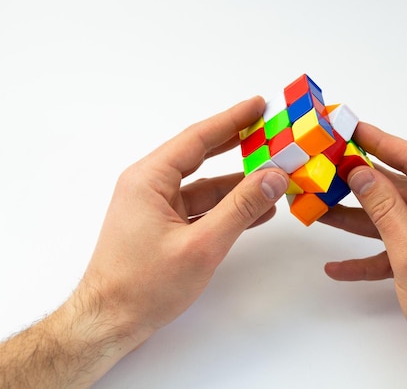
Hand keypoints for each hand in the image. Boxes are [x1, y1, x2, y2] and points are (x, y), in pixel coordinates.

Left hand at [81, 96, 288, 340]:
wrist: (110, 322)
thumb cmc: (145, 284)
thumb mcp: (201, 245)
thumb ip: (240, 208)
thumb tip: (274, 176)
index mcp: (149, 179)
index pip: (197, 138)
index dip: (231, 120)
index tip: (259, 105)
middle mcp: (151, 186)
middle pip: (202, 156)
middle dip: (238, 146)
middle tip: (270, 131)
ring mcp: (158, 208)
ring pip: (206, 186)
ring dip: (240, 184)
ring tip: (275, 175)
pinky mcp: (165, 227)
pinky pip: (203, 209)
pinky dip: (229, 209)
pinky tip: (259, 209)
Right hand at [320, 122, 406, 387]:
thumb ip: (385, 210)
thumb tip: (361, 173)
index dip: (381, 141)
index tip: (351, 128)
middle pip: (398, 188)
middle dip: (359, 183)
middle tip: (325, 168)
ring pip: (391, 218)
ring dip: (356, 219)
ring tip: (318, 210)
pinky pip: (394, 248)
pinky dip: (368, 256)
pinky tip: (337, 266)